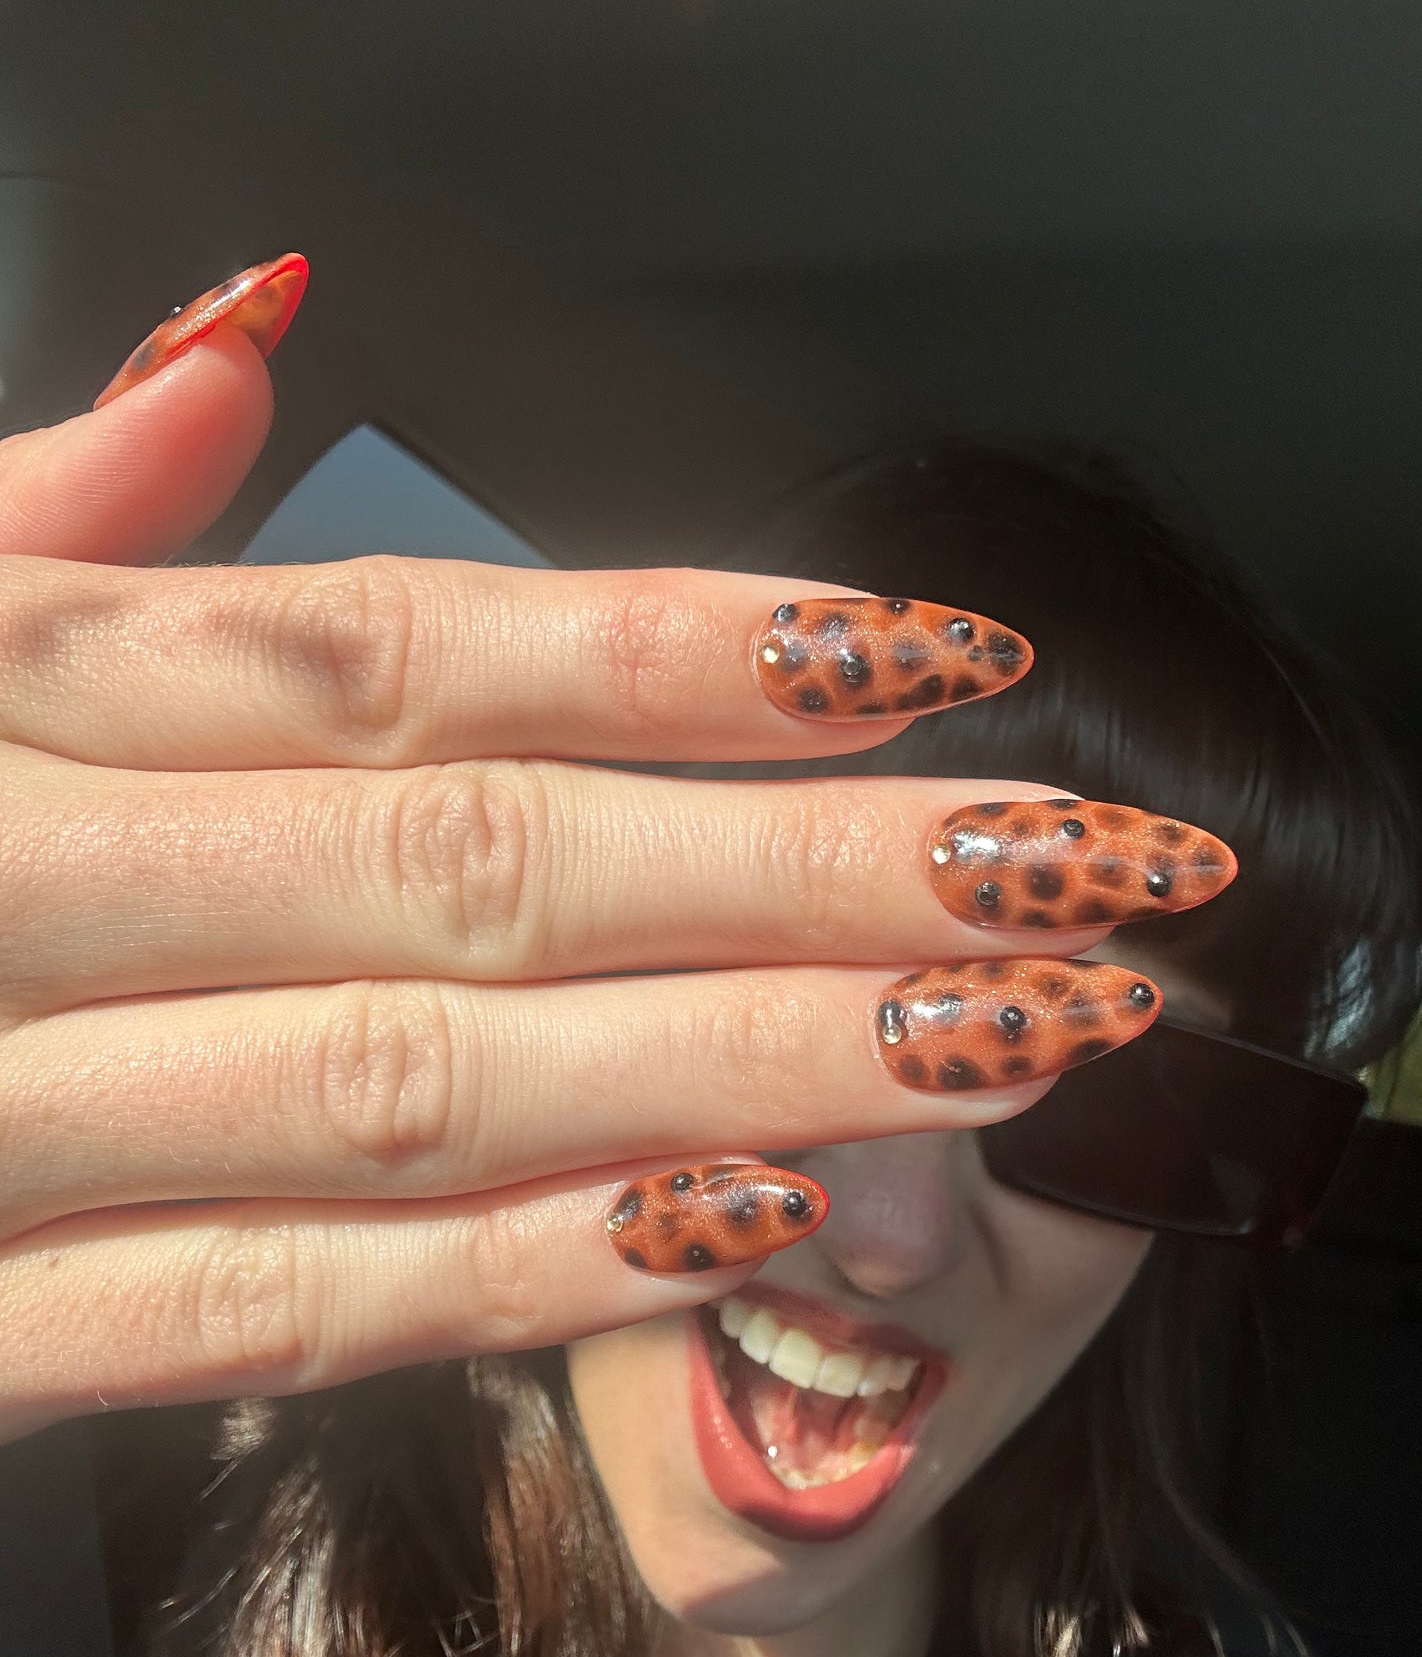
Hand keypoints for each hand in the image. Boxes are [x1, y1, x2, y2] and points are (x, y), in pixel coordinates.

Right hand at [0, 293, 1227, 1445]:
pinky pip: (268, 1310)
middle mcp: (5, 881)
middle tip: (1079, 881)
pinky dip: (518, 1271)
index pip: (402, 652)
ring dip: (745, 1069)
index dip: (696, 656)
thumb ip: (36, 511)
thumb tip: (237, 346)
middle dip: (810, 875)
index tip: (944, 664)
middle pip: (479, 863)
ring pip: (422, 1086)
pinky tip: (745, 1223)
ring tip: (995, 1043)